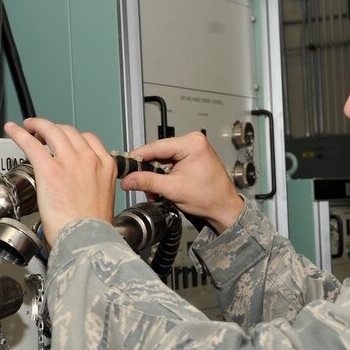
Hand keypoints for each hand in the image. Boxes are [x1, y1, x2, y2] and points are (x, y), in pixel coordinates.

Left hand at [4, 118, 116, 246]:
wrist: (87, 238)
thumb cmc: (93, 227)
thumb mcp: (105, 198)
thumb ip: (94, 185)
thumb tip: (82, 186)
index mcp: (105, 166)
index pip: (89, 139)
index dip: (73, 136)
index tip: (65, 140)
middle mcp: (89, 158)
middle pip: (69, 131)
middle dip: (55, 129)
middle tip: (43, 134)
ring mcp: (69, 161)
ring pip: (51, 130)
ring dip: (38, 125)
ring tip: (29, 127)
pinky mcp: (49, 168)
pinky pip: (31, 144)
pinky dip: (19, 133)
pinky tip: (13, 130)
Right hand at [121, 132, 243, 233]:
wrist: (224, 208)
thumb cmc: (210, 198)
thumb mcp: (173, 189)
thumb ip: (147, 182)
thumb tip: (128, 179)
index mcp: (192, 143)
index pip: (156, 146)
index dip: (138, 156)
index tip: (126, 163)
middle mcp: (194, 141)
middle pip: (159, 153)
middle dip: (149, 171)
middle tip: (140, 184)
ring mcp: (194, 148)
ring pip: (163, 159)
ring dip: (156, 176)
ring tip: (156, 191)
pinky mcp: (193, 156)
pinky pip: (171, 162)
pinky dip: (165, 176)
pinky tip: (164, 187)